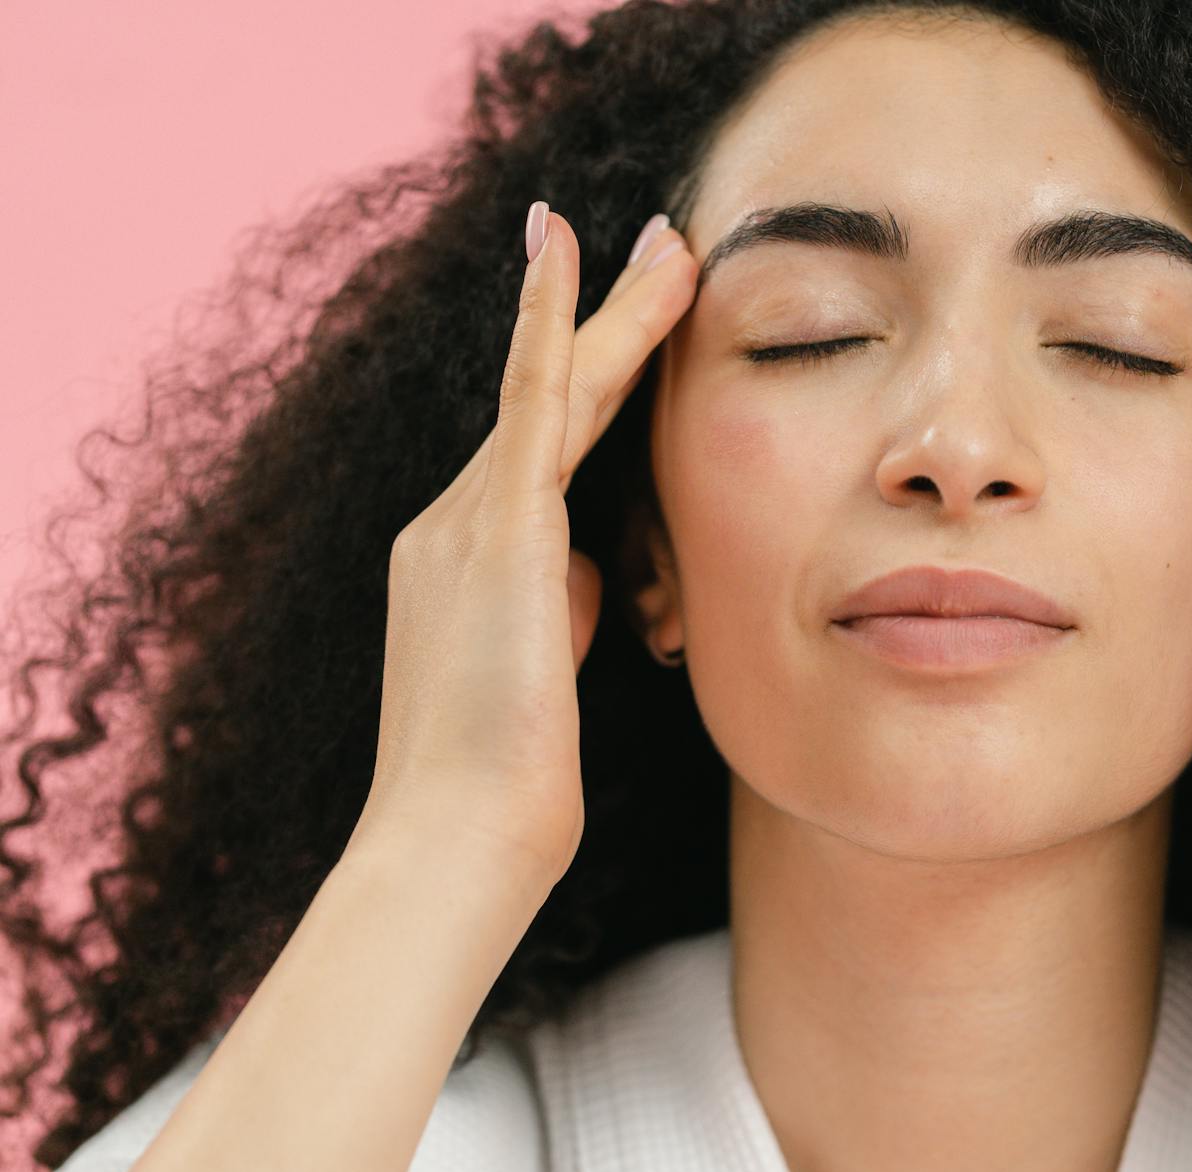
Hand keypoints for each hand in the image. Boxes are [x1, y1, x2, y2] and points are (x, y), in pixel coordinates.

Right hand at [356, 203, 695, 888]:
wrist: (455, 842)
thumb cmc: (503, 794)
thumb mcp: (543, 684)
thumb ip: (565, 613)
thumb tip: (601, 574)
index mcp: (471, 567)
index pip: (549, 457)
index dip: (594, 384)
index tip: (628, 333)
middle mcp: (454, 526)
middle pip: (553, 402)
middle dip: (607, 321)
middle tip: (662, 245)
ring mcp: (467, 521)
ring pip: (559, 389)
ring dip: (619, 313)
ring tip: (674, 245)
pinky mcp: (496, 530)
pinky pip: (532, 400)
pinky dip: (552, 321)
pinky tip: (569, 247)